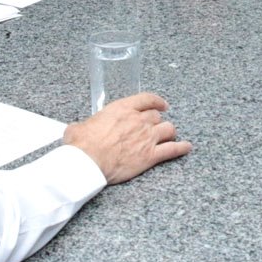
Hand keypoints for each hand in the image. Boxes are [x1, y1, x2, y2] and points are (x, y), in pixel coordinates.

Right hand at [63, 93, 191, 183]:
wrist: (88, 162)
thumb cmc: (81, 145)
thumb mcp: (78, 128)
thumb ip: (82, 125)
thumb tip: (75, 129)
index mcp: (122, 109)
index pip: (146, 99)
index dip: (156, 101)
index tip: (161, 104)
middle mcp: (138, 121)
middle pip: (157, 116)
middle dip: (157, 121)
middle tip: (155, 127)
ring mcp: (147, 138)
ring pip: (168, 129)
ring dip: (168, 132)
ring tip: (168, 136)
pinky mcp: (150, 156)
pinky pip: (173, 150)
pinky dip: (181, 148)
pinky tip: (186, 147)